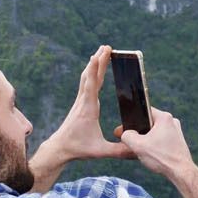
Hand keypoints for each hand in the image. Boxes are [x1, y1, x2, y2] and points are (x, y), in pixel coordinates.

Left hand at [27, 46, 132, 190]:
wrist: (60, 148)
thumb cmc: (79, 149)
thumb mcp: (100, 151)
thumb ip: (119, 150)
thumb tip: (137, 150)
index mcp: (88, 109)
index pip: (92, 85)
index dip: (95, 69)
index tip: (98, 55)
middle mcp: (83, 102)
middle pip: (91, 76)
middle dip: (98, 60)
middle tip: (106, 46)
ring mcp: (80, 101)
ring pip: (87, 77)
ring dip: (95, 64)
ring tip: (102, 51)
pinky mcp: (80, 103)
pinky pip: (86, 83)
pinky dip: (92, 72)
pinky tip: (95, 67)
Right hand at [116, 107, 194, 180]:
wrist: (181, 172)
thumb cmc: (162, 157)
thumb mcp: (137, 145)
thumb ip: (127, 136)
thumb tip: (125, 134)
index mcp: (164, 117)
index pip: (143, 111)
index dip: (130, 120)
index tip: (122, 130)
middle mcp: (172, 122)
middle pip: (148, 124)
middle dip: (136, 133)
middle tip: (126, 141)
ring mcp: (176, 133)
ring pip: (153, 134)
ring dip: (143, 141)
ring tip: (134, 150)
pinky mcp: (177, 143)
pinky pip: (160, 142)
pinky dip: (152, 147)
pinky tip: (146, 155)